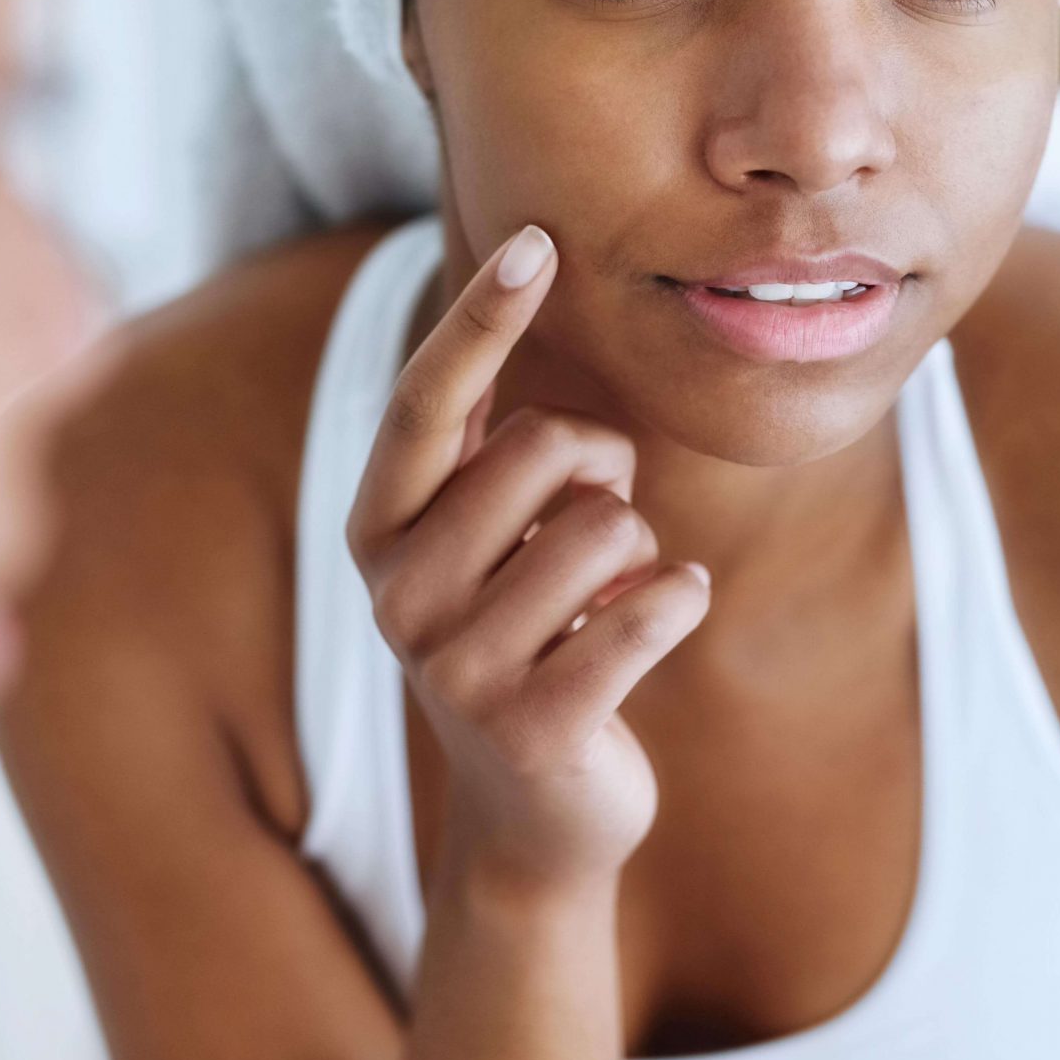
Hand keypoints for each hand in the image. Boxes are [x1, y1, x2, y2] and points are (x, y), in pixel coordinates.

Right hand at [347, 225, 710, 893]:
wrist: (535, 818)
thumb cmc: (522, 635)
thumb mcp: (480, 537)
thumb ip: (480, 437)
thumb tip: (509, 272)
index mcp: (377, 528)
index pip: (426, 402)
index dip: (481, 319)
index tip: (536, 241)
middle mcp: (398, 591)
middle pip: (545, 447)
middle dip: (604, 467)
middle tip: (597, 527)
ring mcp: (460, 665)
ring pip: (611, 526)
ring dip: (642, 553)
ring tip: (608, 601)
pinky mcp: (537, 724)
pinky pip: (654, 608)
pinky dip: (682, 598)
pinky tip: (658, 624)